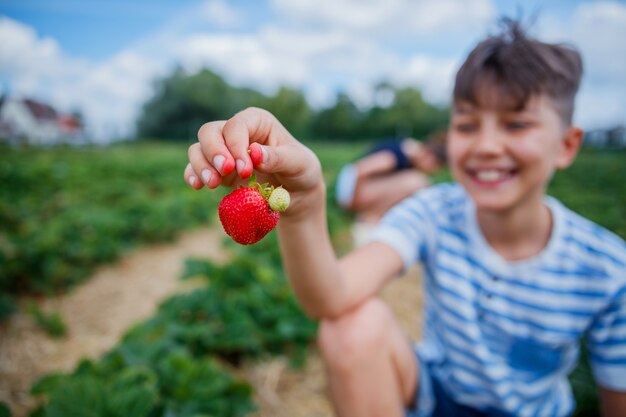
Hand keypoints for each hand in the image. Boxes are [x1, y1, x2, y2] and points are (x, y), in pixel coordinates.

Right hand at [184, 107, 323, 217]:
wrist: (296, 195)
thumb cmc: (301, 172)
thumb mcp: (298, 163)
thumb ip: (278, 158)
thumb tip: (254, 152)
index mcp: (257, 121)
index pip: (237, 125)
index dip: (236, 145)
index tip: (245, 170)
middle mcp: (237, 132)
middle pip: (210, 132)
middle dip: (213, 152)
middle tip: (224, 172)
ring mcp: (224, 151)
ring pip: (199, 149)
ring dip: (201, 165)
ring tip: (212, 184)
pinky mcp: (217, 171)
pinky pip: (195, 168)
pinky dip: (193, 175)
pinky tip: (197, 185)